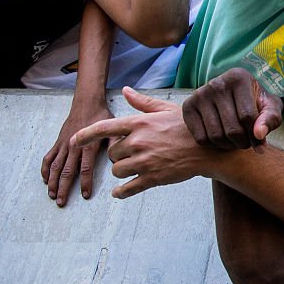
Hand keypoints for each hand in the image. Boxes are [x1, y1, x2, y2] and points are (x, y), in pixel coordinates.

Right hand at [42, 96, 113, 206]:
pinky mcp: (58, 142)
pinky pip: (49, 157)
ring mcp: (63, 145)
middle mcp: (73, 147)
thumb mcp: (114, 128)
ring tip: (52, 195)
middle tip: (62, 202)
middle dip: (64, 188)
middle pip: (67, 172)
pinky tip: (45, 179)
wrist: (87, 103)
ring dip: (53, 182)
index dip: (85, 183)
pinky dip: (45, 169)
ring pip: (55, 167)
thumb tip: (116, 160)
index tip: (86, 195)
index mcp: (88, 146)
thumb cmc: (102, 116)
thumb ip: (114, 144)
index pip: (85, 168)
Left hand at [74, 87, 216, 197]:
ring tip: (136, 166)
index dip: (85, 135)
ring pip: (117, 170)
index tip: (75, 141)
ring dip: (122, 169)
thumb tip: (125, 91)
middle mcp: (138, 142)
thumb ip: (142, 102)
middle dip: (119, 154)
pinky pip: (128, 188)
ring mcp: (144, 161)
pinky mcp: (152, 178)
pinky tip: (119, 192)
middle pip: (112, 153)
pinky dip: (121, 192)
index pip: (103, 128)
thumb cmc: (188, 127)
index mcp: (139, 123)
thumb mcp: (166, 109)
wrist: (209, 148)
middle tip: (134, 152)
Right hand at [182, 68, 282, 149]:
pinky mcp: (188, 106)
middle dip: (243, 142)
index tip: (259, 139)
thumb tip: (259, 134)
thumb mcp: (270, 107)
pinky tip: (222, 139)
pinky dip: (213, 145)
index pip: (248, 117)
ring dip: (229, 146)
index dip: (255, 135)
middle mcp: (217, 83)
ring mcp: (199, 94)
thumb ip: (270, 119)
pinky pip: (201, 138)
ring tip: (236, 141)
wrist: (232, 96)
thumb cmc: (255, 103)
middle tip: (247, 142)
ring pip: (216, 136)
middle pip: (232, 129)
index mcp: (239, 77)